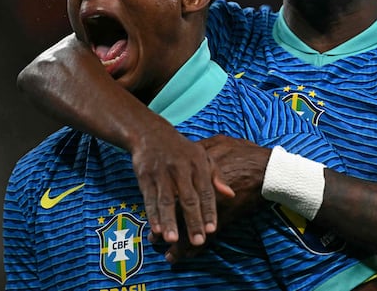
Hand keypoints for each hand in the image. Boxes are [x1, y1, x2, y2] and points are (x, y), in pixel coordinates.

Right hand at [135, 124, 232, 246]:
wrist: (152, 135)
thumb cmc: (183, 150)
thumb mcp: (203, 156)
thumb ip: (217, 177)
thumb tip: (231, 195)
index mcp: (198, 165)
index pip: (206, 191)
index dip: (209, 211)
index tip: (212, 229)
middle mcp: (181, 170)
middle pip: (188, 199)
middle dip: (193, 221)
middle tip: (198, 241)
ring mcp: (162, 174)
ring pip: (166, 200)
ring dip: (169, 220)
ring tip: (173, 239)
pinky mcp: (145, 177)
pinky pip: (149, 198)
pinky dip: (152, 214)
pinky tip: (156, 228)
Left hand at [162, 135, 270, 262]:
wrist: (268, 168)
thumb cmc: (246, 153)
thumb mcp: (221, 143)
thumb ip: (203, 148)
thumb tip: (188, 151)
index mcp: (198, 171)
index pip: (174, 191)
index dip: (162, 202)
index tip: (155, 211)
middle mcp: (202, 190)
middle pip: (178, 212)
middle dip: (166, 226)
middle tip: (155, 237)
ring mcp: (213, 205)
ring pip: (190, 227)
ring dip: (179, 241)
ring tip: (169, 252)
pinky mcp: (226, 216)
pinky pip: (208, 236)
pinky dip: (196, 247)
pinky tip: (188, 255)